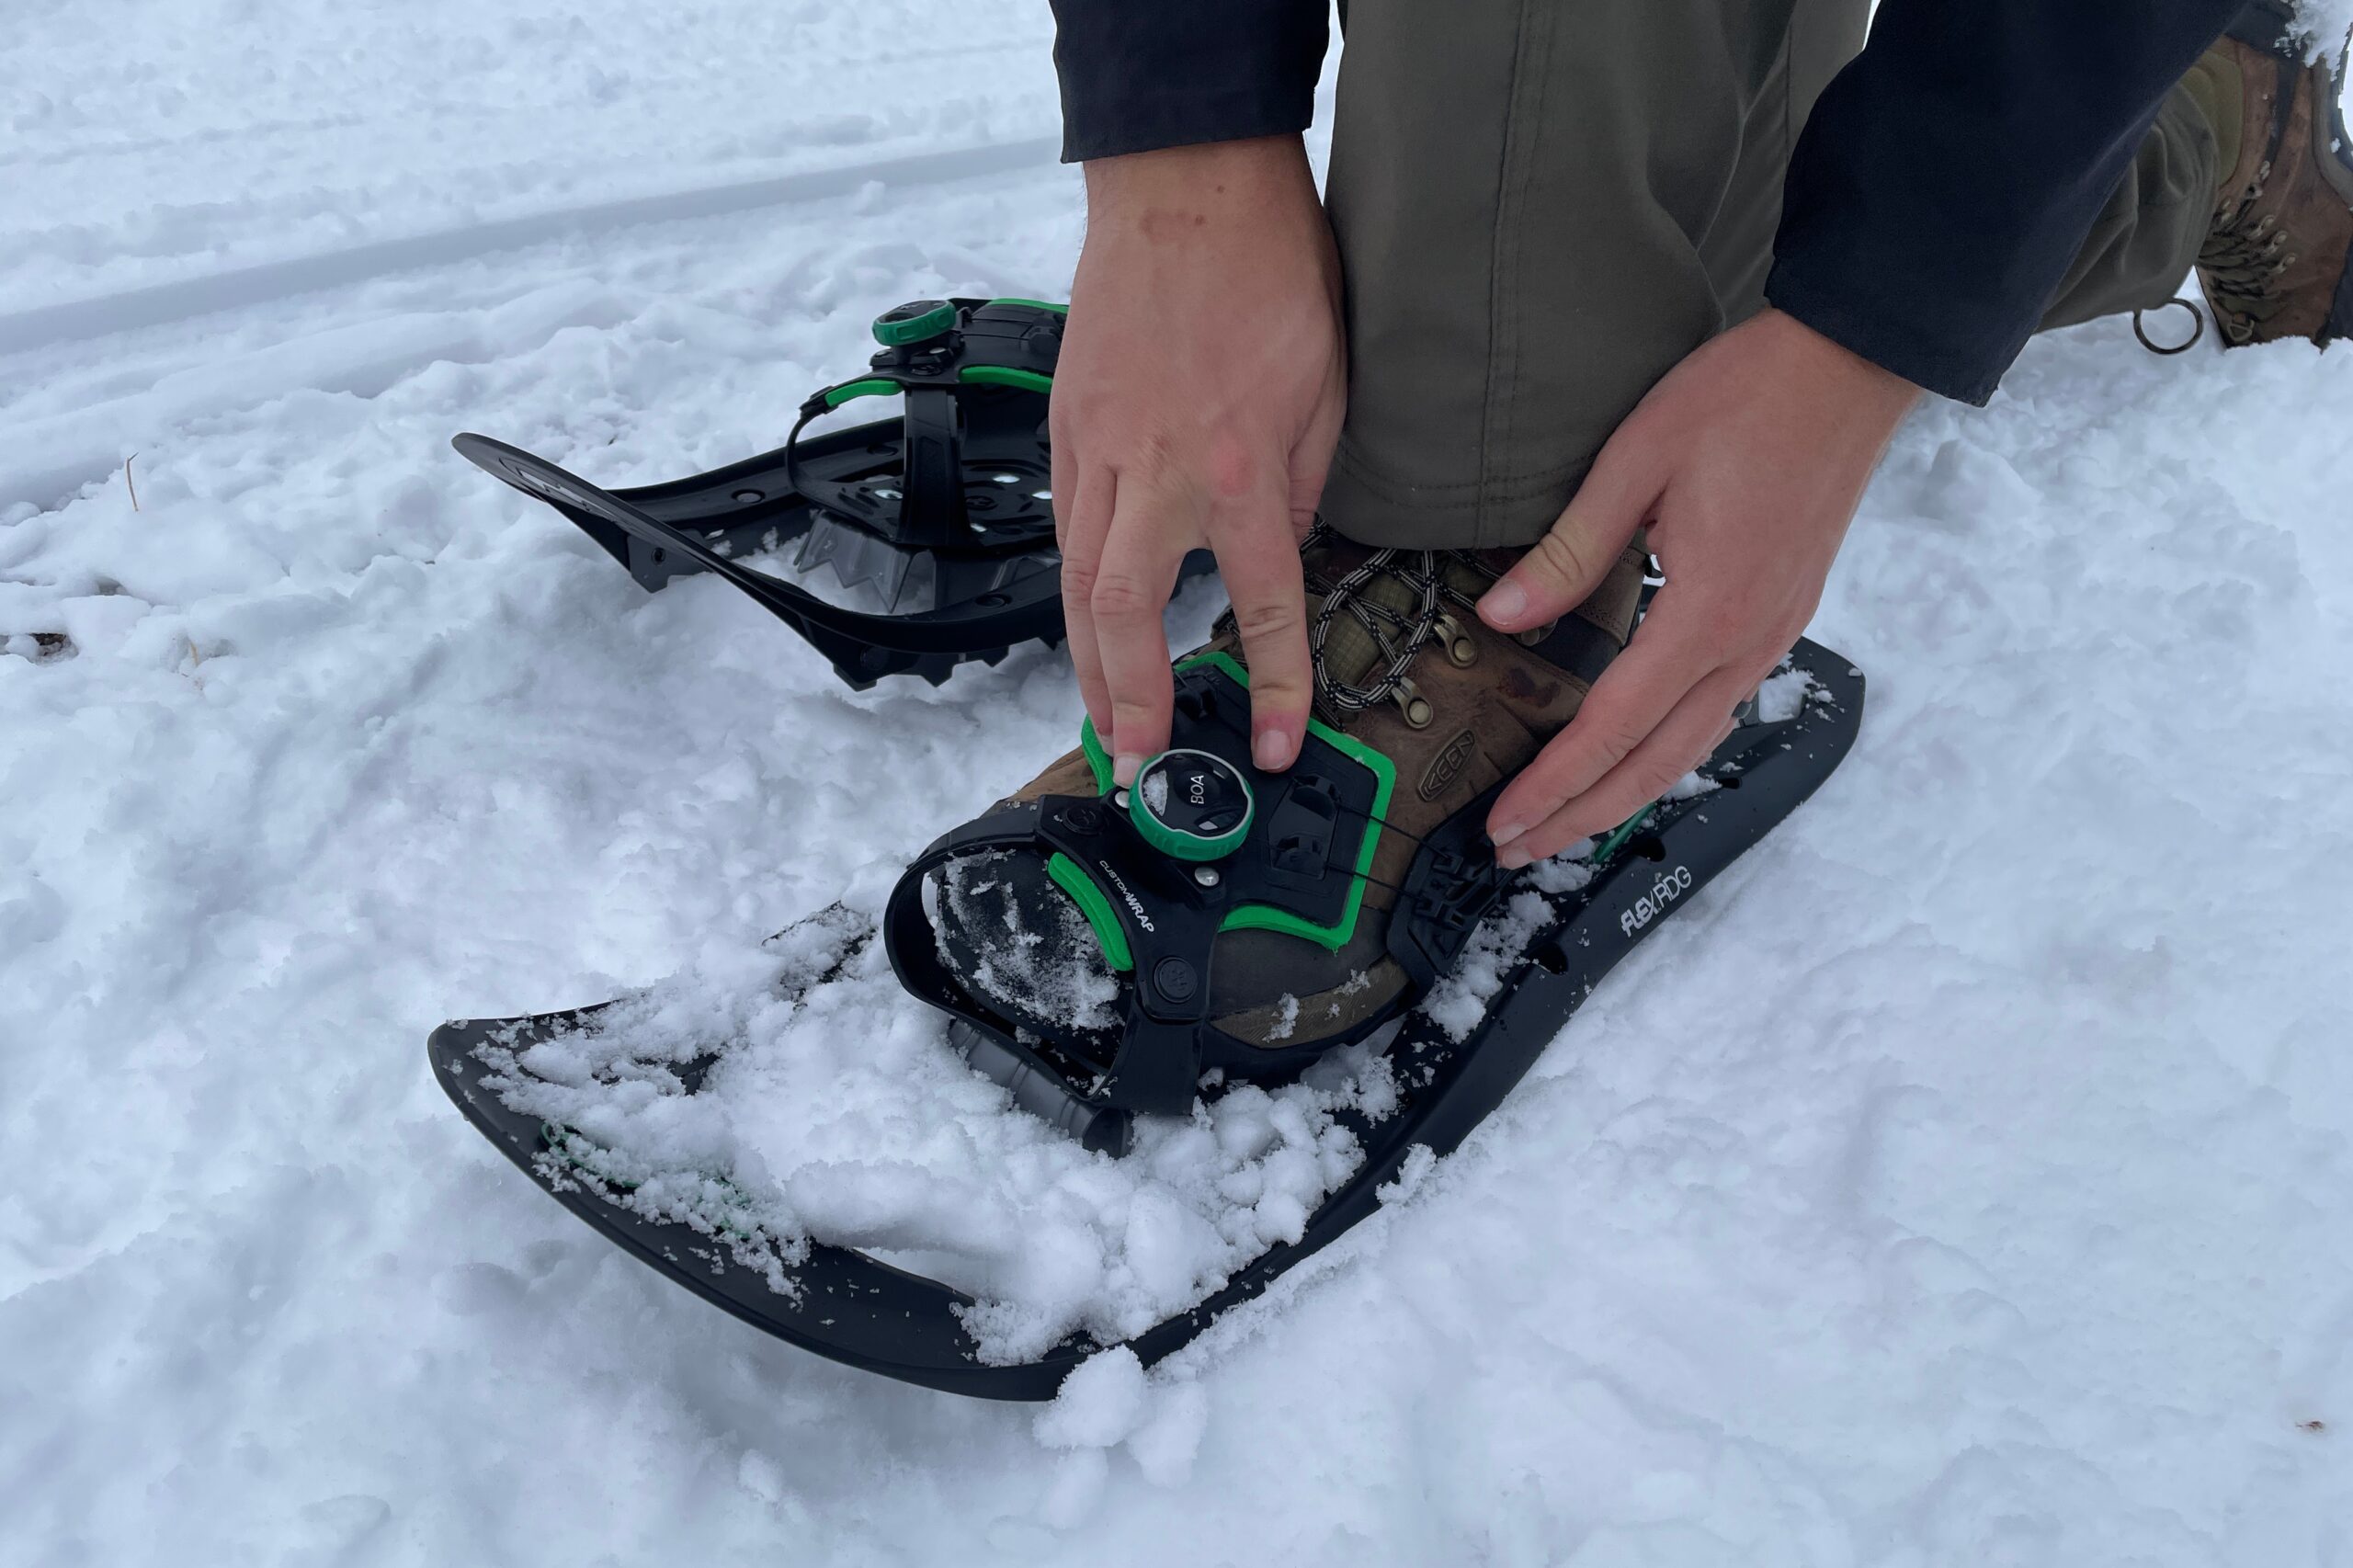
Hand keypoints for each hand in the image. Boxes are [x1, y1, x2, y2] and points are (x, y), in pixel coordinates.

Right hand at [1053, 136, 1344, 784]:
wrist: (1187, 183)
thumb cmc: (1269, 268)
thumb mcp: (1330, 388)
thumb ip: (1308, 486)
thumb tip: (1287, 550)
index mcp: (1241, 467)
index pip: (1261, 605)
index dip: (1271, 685)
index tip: (1272, 744)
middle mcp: (1159, 472)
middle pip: (1121, 616)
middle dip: (1126, 702)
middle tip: (1136, 762)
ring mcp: (1099, 450)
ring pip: (1076, 582)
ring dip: (1088, 664)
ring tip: (1104, 720)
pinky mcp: (1068, 427)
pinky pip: (1068, 528)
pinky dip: (1074, 589)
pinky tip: (1087, 625)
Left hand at [1475, 308, 1919, 865]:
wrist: (1847, 368)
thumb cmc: (1744, 398)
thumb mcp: (1635, 462)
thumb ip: (1567, 551)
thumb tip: (1502, 618)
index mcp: (1707, 612)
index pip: (1612, 727)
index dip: (1554, 784)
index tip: (1504, 823)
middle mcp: (1747, 642)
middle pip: (1655, 762)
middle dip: (1582, 816)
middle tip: (1517, 851)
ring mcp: (1771, 635)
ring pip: (1690, 746)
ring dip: (1623, 793)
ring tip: (1564, 823)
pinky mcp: (1780, 618)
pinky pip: (1716, 709)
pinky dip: (1665, 750)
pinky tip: (1631, 757)